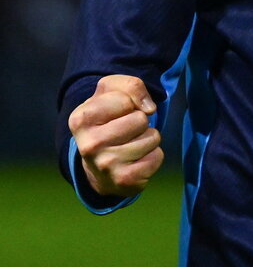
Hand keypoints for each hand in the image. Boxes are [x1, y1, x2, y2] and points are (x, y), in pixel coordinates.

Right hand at [68, 75, 163, 196]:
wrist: (98, 164)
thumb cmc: (107, 118)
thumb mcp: (112, 92)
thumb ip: (131, 86)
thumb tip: (149, 108)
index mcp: (80, 119)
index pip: (125, 99)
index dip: (128, 102)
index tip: (116, 113)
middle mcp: (89, 145)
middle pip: (141, 119)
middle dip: (139, 121)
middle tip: (124, 131)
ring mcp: (106, 165)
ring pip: (153, 137)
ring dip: (147, 138)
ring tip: (129, 144)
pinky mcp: (124, 180)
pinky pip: (157, 156)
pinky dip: (153, 155)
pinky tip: (136, 159)